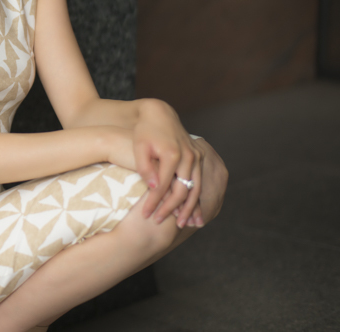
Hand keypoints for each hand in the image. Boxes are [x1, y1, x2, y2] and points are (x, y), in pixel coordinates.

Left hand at [132, 99, 204, 227]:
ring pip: (196, 189)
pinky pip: (200, 183)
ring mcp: (196, 157)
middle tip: (160, 222)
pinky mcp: (198, 158)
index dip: (154, 202)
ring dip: (190, 208)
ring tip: (183, 225)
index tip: (145, 215)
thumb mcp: (139, 147)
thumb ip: (145, 167)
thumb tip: (154, 188)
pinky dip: (197, 199)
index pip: (163, 186)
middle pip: (183, 191)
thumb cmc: (144, 131)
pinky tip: (192, 212)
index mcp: (173, 154)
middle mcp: (189, 156)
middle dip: (172, 209)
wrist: (159, 114)